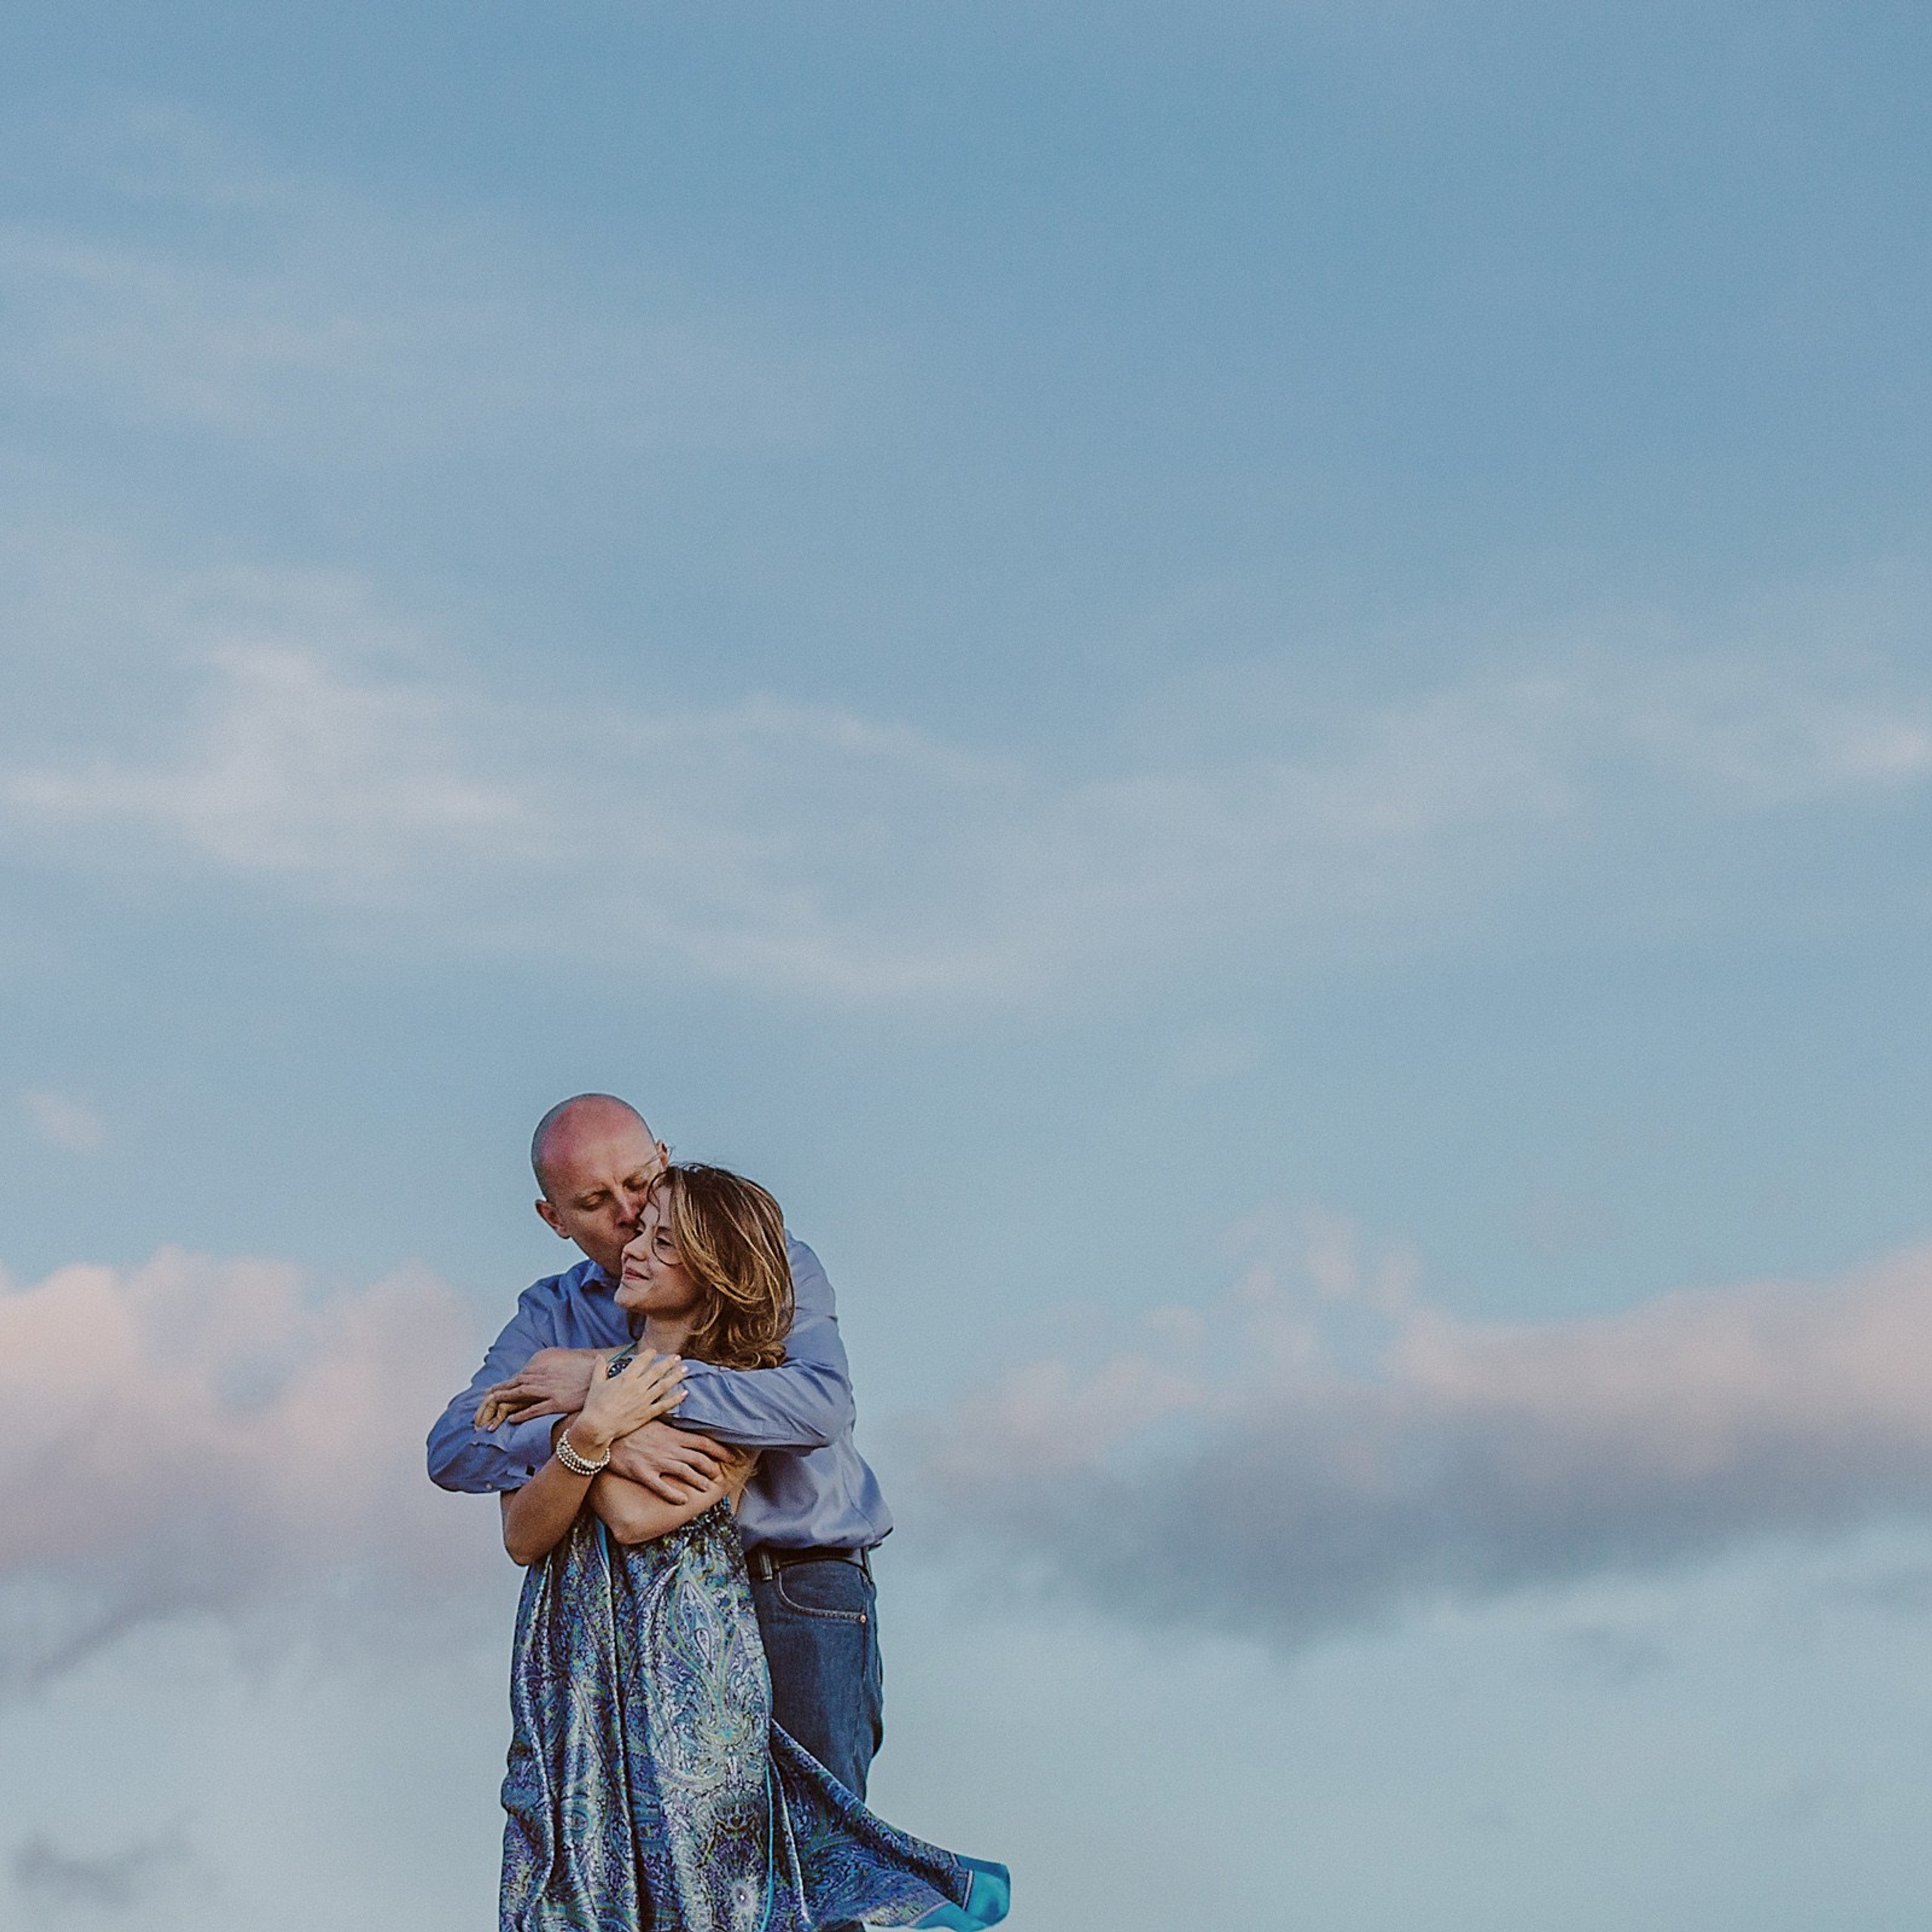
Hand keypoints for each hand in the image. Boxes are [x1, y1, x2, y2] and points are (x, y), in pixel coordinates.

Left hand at [474, 1347, 601, 1431]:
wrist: (604, 1376)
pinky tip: (511, 1420)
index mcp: (547, 1368)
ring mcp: (550, 1390)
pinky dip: (522, 1414)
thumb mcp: (569, 1364)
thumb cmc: (588, 1370)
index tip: (492, 1389)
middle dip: (499, 1392)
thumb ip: (555, 1368)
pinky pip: (535, 1409)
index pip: (520, 1376)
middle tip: (484, 1400)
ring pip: (521, 1395)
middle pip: (516, 1384)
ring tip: (491, 1410)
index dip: (505, 1383)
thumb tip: (546, 1371)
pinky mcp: (557, 1402)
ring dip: (505, 1401)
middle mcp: (545, 1378)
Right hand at [571, 1350, 687, 1455]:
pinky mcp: (647, 1413)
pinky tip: (684, 1393)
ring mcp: (644, 1400)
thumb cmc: (595, 1405)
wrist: (597, 1426)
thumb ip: (599, 1369)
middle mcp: (638, 1387)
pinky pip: (664, 1405)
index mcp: (626, 1378)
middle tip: (677, 1357)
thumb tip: (599, 1357)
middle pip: (657, 1371)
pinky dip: (675, 1399)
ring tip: (685, 1369)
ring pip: (664, 1385)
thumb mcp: (596, 1384)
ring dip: (676, 1376)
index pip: (641, 1361)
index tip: (654, 1351)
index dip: (649, 1354)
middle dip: (668, 1362)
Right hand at [606, 1419, 733, 1503]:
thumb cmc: (632, 1426)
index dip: (720, 1451)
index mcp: (673, 1434)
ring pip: (684, 1473)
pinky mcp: (642, 1473)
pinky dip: (674, 1495)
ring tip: (707, 1488)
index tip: (732, 1456)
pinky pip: (661, 1487)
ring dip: (699, 1481)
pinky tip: (683, 1501)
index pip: (703, 1442)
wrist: (607, 1433)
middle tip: (719, 1475)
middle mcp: (669, 1448)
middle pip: (698, 1459)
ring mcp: (656, 1461)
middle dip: (712, 1468)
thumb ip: (672, 1424)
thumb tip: (688, 1421)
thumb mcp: (655, 1419)